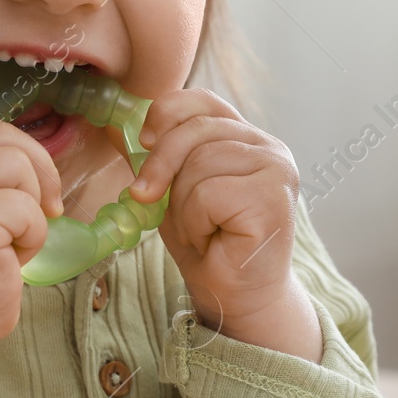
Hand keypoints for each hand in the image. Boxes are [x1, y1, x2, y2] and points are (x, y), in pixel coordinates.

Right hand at [0, 97, 62, 352]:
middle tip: (39, 210)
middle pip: (3, 136)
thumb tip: (36, 150)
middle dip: (36, 171)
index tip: (10, 173)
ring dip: (33, 206)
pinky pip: (27, 208)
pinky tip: (11, 258)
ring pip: (19, 165)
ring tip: (13, 238)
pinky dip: (33, 236)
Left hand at [125, 89, 309, 344]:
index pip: (203, 101)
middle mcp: (269, 147)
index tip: (145, 139)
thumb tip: (121, 128)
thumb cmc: (208, 243)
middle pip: (195, 131)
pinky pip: (207, 194)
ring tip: (201, 229)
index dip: (167, 112)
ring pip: (198, 165)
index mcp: (246, 138)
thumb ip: (160, 157)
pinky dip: (195, 222)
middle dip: (161, 167)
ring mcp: (276, 171)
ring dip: (183, 205)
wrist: (234, 296)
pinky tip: (214, 238)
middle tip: (148, 198)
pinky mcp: (273, 199)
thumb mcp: (174, 190)